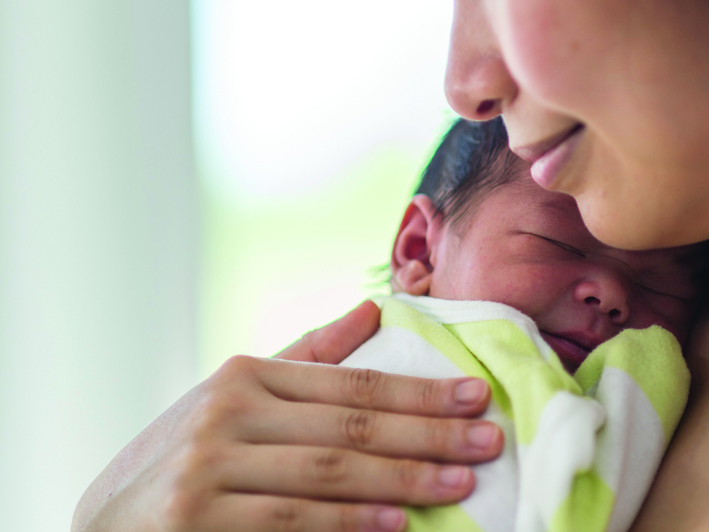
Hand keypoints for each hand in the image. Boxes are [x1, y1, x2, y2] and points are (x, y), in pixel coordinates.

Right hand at [72, 301, 503, 531]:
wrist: (108, 522)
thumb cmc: (188, 453)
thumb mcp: (237, 396)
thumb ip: (308, 357)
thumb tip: (373, 311)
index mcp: (246, 375)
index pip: (352, 383)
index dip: (419, 392)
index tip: (477, 396)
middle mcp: (227, 415)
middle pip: (350, 429)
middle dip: (427, 437)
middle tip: (487, 443)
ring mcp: (209, 471)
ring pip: (327, 476)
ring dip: (400, 482)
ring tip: (458, 485)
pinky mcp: (196, 523)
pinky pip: (291, 524)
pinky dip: (347, 526)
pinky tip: (394, 526)